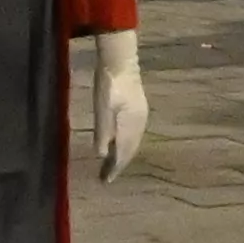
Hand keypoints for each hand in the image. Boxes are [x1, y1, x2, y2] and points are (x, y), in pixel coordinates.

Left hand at [90, 27, 148, 179]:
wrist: (121, 62)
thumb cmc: (109, 85)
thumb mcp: (102, 111)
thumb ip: (103, 133)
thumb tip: (103, 155)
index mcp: (131, 127)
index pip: (123, 154)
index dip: (115, 168)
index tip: (106, 181)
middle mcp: (140, 125)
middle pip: (130, 150)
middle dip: (119, 164)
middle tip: (107, 177)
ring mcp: (141, 116)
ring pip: (133, 142)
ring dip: (123, 155)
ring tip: (113, 164)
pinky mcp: (139, 109)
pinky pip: (134, 134)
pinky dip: (126, 144)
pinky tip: (119, 144)